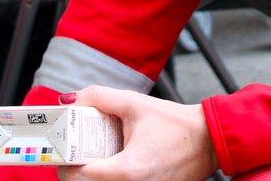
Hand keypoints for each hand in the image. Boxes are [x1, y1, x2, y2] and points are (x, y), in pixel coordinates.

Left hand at [56, 87, 217, 180]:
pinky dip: (111, 177)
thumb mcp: (134, 103)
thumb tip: (70, 99)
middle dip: (77, 170)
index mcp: (127, 169)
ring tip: (96, 155)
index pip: (79, 177)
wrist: (208, 140)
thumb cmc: (176, 124)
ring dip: (94, 174)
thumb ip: (99, 97)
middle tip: (76, 152)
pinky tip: (115, 160)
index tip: (62, 152)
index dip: (64, 165)